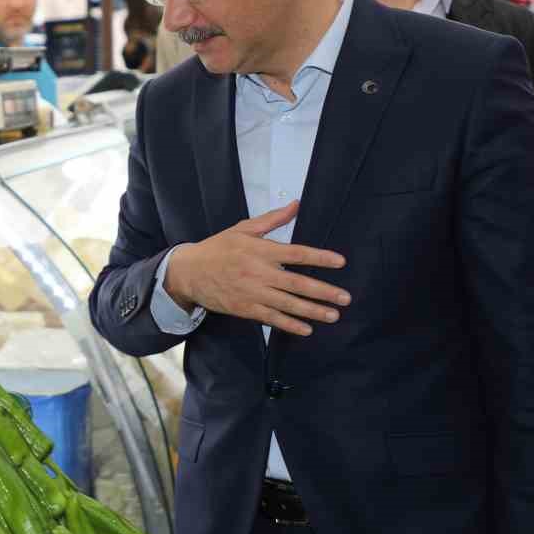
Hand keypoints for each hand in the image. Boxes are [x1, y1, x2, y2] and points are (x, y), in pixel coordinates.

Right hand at [165, 201, 349, 335]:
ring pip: (288, 304)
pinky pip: (272, 319)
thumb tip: (296, 205)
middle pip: (297, 283)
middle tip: (345, 298)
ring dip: (313, 311)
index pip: (296, 253)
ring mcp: (252, 293)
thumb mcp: (243, 228)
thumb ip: (272, 219)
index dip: (320, 258)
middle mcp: (259, 272)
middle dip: (324, 292)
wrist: (188, 272)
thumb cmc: (218, 248)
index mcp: (260, 250)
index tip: (340, 262)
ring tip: (333, 315)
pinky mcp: (245, 308)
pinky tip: (307, 328)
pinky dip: (290, 325)